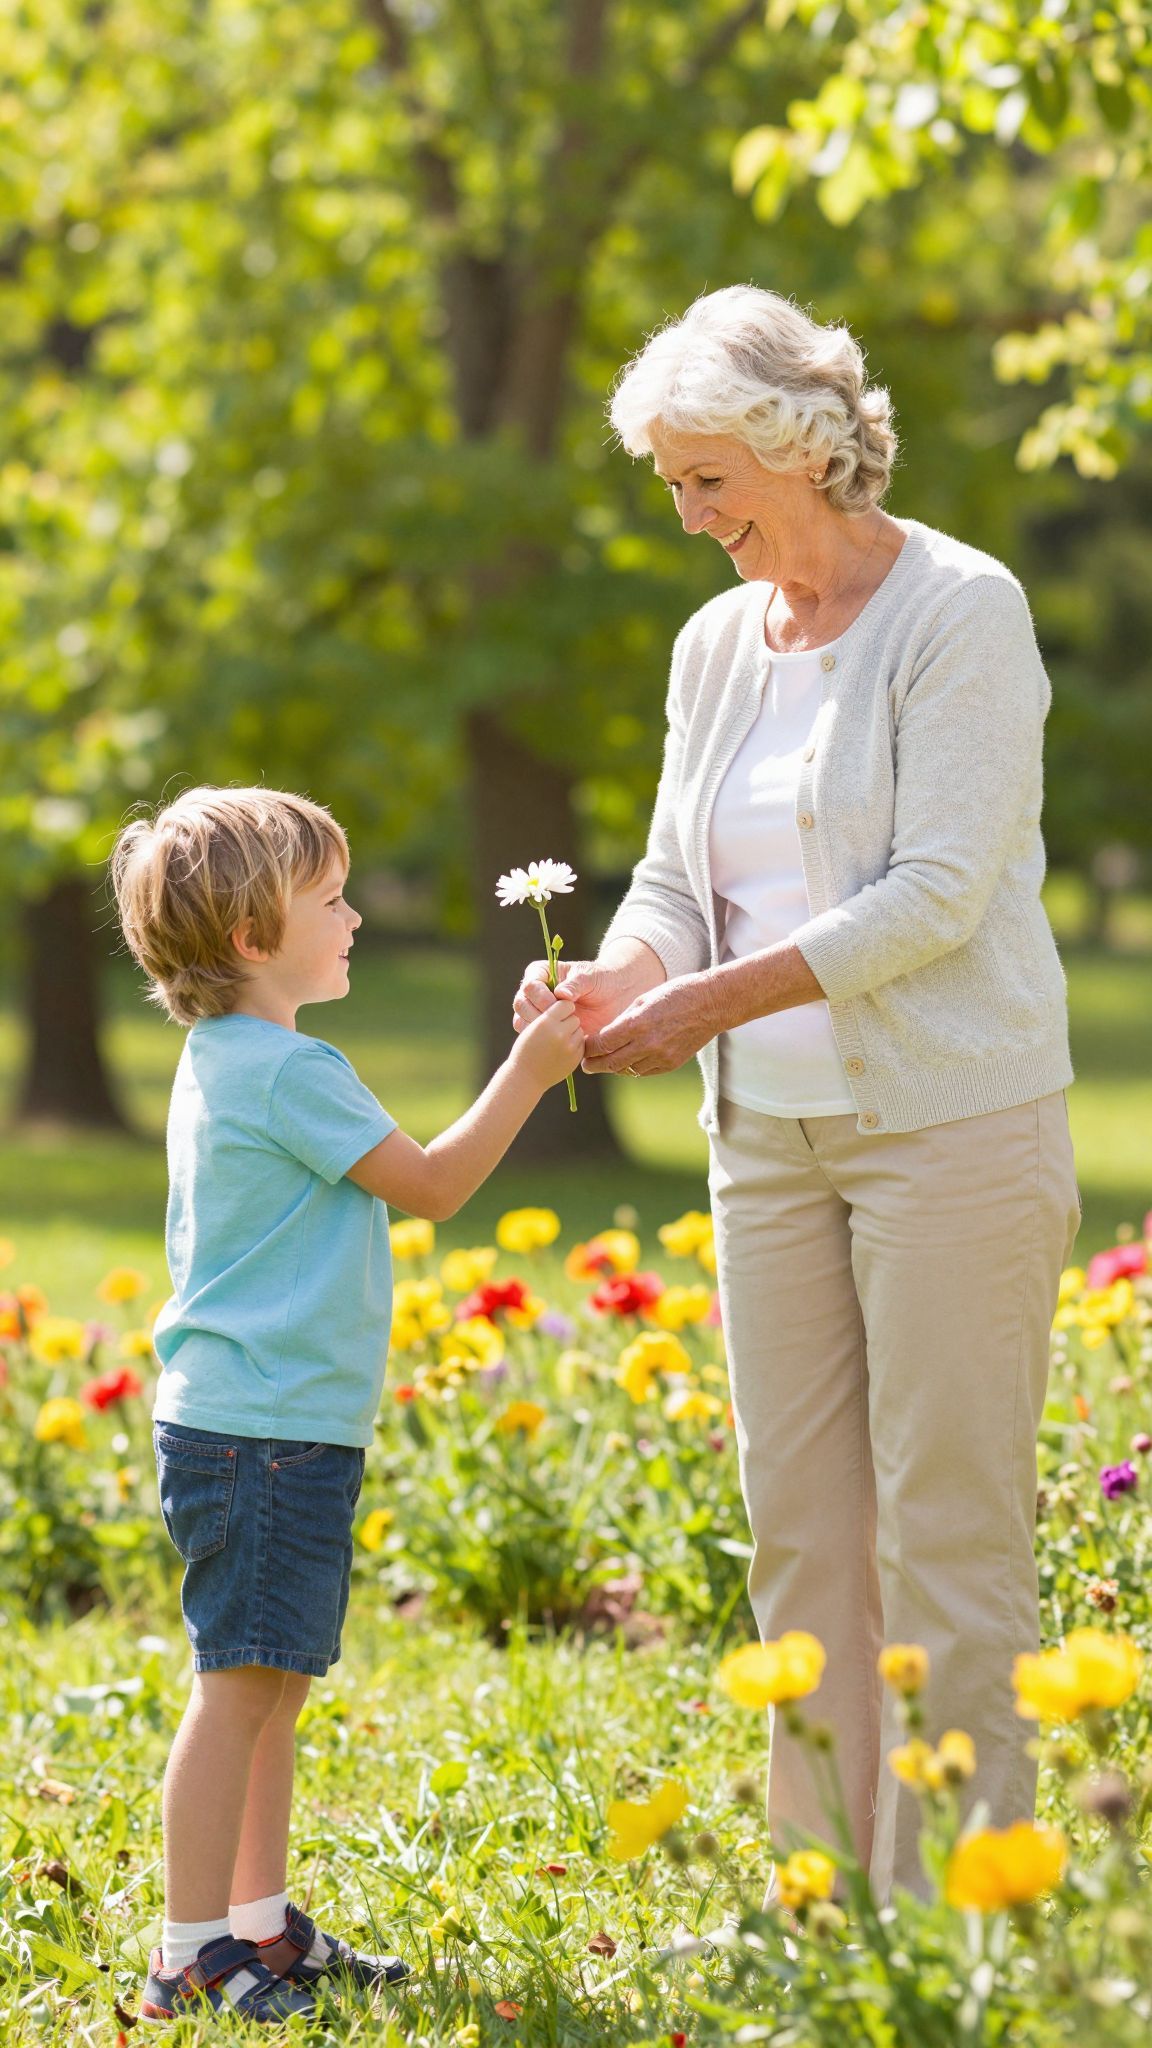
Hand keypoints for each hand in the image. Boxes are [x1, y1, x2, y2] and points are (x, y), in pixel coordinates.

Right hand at [512, 997, 584, 1091]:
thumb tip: (563, 997)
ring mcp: (569, 1047)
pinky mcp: (576, 1058)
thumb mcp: (532, 1026)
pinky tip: (562, 1050)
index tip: (556, 1011)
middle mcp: (559, 1033)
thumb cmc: (525, 1048)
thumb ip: (548, 1013)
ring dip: (571, 1032)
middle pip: (573, 1016)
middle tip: (556, 1028)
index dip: (561, 1007)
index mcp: (545, 1022)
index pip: (565, 1004)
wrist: (526, 1077)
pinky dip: (574, 1044)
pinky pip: (581, 1043)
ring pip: (578, 1029)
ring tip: (557, 1040)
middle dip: (567, 1020)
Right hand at [513, 957, 653, 1041]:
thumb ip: (576, 984)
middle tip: (557, 1022)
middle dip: (537, 1015)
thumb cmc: (601, 980)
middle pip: (521, 1004)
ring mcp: (538, 1011)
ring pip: (523, 1021)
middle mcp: (536, 992)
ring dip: (538, 1029)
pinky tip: (560, 1042)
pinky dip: (543, 1041)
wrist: (614, 997)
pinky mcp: (545, 1028)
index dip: (539, 996)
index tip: (556, 1004)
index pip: (529, 984)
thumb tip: (561, 994)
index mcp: (542, 973)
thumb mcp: (590, 977)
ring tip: (559, 1032)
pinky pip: (534, 1037)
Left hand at [581, 974, 718, 1076]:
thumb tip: (605, 1037)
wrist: (710, 1004)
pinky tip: (628, 1062)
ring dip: (614, 1067)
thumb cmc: (675, 994)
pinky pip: (644, 1071)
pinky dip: (633, 1068)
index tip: (583, 1047)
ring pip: (627, 1070)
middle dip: (594, 1064)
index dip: (589, 1048)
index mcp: (637, 1024)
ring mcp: (661, 1057)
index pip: (603, 1044)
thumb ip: (623, 1021)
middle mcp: (648, 1044)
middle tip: (585, 1064)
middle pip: (611, 1063)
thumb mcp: (643, 1000)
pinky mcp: (671, 1064)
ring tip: (606, 1062)